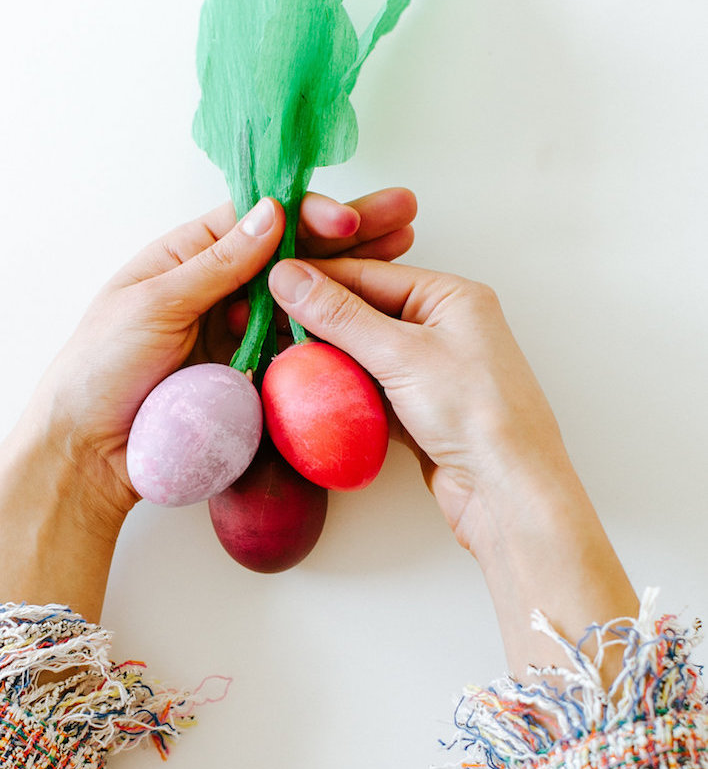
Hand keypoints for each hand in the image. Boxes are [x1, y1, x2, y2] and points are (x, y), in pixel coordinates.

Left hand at [0, 189, 416, 620]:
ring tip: (405, 253)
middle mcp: (221, 287)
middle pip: (294, 252)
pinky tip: (375, 313)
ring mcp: (241, 331)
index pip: (259, 219)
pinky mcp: (254, 374)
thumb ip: (217, 263)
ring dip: (356, 274)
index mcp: (188, 256)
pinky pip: (301, 347)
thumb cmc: (99, 369)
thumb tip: (273, 212)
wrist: (88, 454)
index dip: (307, 213)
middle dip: (350, 231)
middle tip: (403, 214)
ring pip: (306, 296)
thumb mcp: (153, 303)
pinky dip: (337, 330)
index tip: (347, 220)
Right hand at [267, 257, 566, 550]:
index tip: (265, 282)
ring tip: (275, 355)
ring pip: (363, 351)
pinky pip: (370, 387)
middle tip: (260, 321)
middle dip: (315, 319)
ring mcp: (433, 369)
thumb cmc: (474, 413)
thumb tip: (288, 275)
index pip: (369, 274)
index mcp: (451, 296)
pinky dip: (341, 389)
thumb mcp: (401, 353)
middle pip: (364, 311)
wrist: (509, 494)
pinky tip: (306, 392)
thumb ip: (340, 314)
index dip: (315, 278)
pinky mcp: (421, 408)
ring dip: (324, 357)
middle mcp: (444, 325)